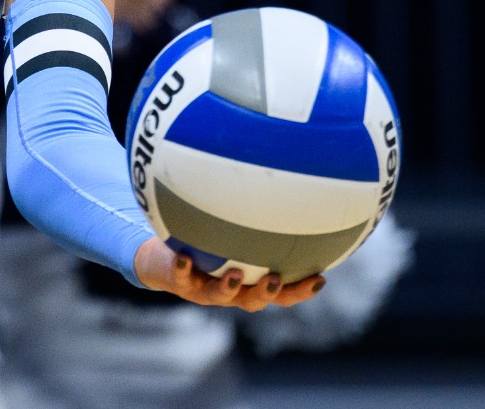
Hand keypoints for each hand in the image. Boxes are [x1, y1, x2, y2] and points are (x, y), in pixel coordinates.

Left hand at [133, 237, 324, 311]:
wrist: (163, 257)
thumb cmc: (208, 239)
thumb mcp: (235, 229)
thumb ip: (258, 219)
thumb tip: (290, 185)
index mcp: (250, 282)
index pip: (282, 291)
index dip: (301, 290)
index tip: (321, 278)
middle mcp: (231, 290)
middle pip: (254, 300)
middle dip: (267, 292)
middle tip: (276, 278)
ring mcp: (204, 288)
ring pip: (219, 295)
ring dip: (228, 286)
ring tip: (235, 273)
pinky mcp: (178, 280)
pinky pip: (179, 276)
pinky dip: (183, 267)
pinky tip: (183, 254)